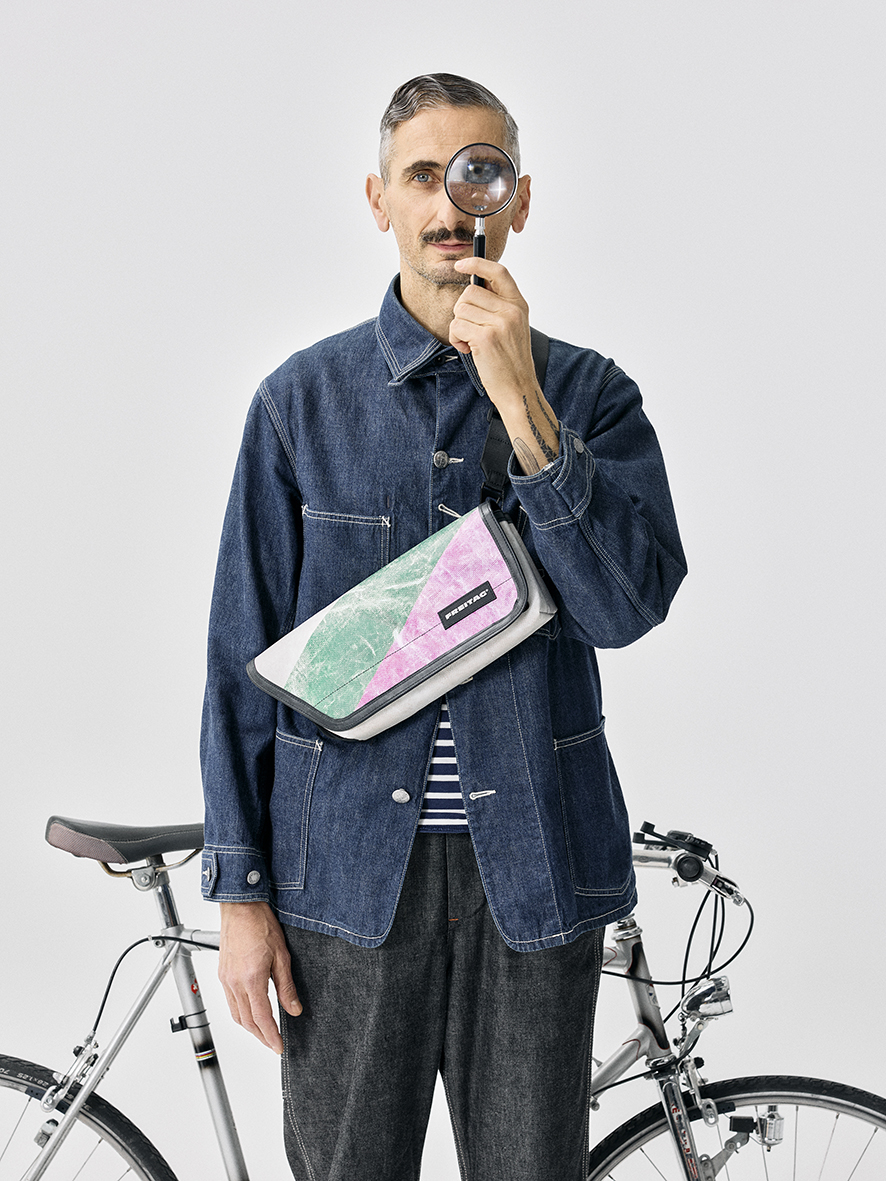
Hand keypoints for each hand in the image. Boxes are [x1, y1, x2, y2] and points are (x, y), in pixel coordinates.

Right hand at [218, 901, 301, 1053]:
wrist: (241, 907)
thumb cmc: (260, 924)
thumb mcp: (282, 955)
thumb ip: (286, 986)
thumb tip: (294, 1009)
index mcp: (251, 979)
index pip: (261, 1018)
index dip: (271, 1036)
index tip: (279, 1047)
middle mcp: (234, 982)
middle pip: (246, 1021)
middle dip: (261, 1037)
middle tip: (274, 1044)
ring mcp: (225, 979)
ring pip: (236, 1014)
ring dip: (249, 1028)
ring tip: (264, 1033)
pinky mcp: (222, 974)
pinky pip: (230, 1002)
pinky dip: (240, 1013)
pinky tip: (250, 1012)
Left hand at [450, 257, 558, 473]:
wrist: (518, 390)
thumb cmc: (511, 362)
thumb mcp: (512, 328)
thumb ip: (498, 306)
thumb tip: (472, 287)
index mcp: (519, 305)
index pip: (498, 272)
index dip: (477, 263)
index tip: (461, 265)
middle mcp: (511, 310)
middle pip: (469, 293)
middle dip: (462, 311)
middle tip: (470, 330)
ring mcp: (500, 324)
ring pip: (460, 309)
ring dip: (458, 327)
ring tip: (471, 342)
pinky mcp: (486, 338)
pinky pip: (456, 326)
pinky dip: (456, 339)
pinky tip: (468, 350)